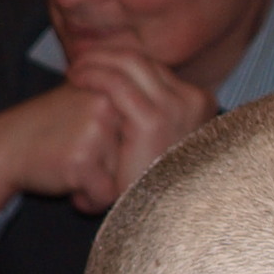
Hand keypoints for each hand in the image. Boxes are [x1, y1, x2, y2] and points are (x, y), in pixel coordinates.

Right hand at [0, 82, 129, 219]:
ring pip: (122, 176)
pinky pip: (104, 194)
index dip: (118, 153)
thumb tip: (166, 130)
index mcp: (114, 90)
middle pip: (135, 156)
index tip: (89, 146)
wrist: (5, 146)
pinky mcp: (81, 159)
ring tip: (71, 168)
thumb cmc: (51, 131)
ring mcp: (95, 130)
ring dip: (100, 183)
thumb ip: (125, 111)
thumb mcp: (88, 105)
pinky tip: (67, 183)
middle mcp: (108, 105)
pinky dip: (87, 198)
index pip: (141, 138)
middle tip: (78, 157)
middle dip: (111, 169)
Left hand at [60, 46, 216, 205]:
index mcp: (199, 104)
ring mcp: (177, 108)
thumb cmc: (147, 182)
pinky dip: (93, 73)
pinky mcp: (153, 120)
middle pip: (145, 61)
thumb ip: (151, 110)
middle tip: (80, 62)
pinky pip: (117, 82)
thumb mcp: (156, 140)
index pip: (156, 68)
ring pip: (131, 63)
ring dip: (98, 61)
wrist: (150, 217)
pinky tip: (75, 78)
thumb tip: (128, 83)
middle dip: (109, 56)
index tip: (96, 62)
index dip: (122, 61)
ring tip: (74, 70)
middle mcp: (195, 101)